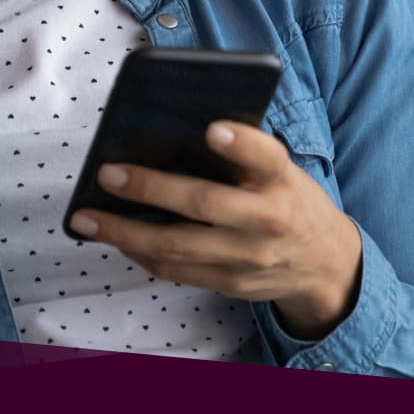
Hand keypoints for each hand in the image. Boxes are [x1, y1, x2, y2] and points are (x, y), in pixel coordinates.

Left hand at [66, 121, 361, 340]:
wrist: (326, 263)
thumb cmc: (288, 199)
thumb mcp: (281, 170)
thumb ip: (242, 154)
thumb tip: (170, 131)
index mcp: (283, 179)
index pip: (267, 157)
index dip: (241, 144)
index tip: (213, 129)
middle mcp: (269, 220)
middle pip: (205, 205)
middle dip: (150, 189)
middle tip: (107, 174)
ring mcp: (249, 257)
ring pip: (179, 246)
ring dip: (125, 233)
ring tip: (87, 218)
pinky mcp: (232, 284)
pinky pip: (177, 271)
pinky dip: (141, 254)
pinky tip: (116, 238)